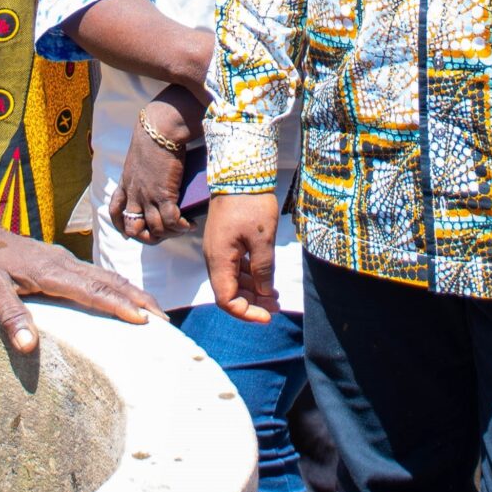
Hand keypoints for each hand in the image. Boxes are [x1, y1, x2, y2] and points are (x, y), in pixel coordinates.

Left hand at [0, 226, 157, 356]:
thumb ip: (10, 315)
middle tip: (164, 320)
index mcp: (51, 273)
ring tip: (153, 311)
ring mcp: (64, 261)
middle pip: (110, 282)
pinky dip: (117, 287)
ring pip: (107, 276)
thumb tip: (28, 346)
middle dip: (139, 300)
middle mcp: (64, 264)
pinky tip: (121, 296)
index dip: (119, 306)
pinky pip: (97, 275)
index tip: (145, 321)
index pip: (94, 292)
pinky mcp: (60, 262)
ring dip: (132, 292)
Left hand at [113, 101, 193, 243]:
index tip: (130, 233)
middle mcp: (134, 194)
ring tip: (182, 228)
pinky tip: (189, 224)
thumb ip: (142, 170)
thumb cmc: (154, 136)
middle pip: (133, 229)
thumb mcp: (140, 157)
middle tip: (163, 234)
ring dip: (170, 234)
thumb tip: (156, 175)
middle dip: (147, 237)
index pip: (115, 212)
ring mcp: (148, 196)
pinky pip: (171, 221)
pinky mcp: (164, 194)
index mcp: (126, 183)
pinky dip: (181, 227)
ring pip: (154, 229)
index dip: (122, 226)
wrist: (160, 129)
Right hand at [202, 191, 282, 322]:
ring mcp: (220, 250)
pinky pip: (235, 267)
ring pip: (233, 281)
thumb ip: (264, 269)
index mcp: (220, 260)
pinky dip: (250, 277)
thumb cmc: (251, 205)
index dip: (246, 313)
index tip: (267, 317)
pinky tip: (267, 280)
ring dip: (253, 291)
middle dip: (252, 304)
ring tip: (275, 297)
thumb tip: (266, 292)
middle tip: (276, 307)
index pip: (226, 300)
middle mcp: (215, 258)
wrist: (240, 173)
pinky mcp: (226, 242)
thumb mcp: (263, 239)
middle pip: (229, 293)